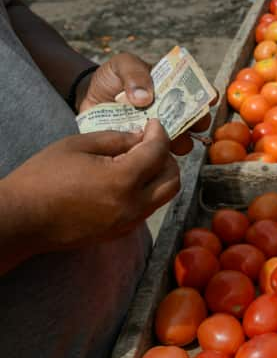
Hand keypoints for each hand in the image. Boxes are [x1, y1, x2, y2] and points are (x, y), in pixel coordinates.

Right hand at [4, 119, 179, 254]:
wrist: (23, 219)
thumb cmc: (43, 177)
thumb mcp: (78, 145)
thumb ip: (116, 139)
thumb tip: (141, 138)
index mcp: (122, 180)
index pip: (158, 153)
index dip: (160, 134)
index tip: (155, 124)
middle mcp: (133, 205)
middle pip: (173, 180)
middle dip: (167, 158)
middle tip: (151, 143)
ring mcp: (129, 223)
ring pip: (163, 197)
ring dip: (160, 176)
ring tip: (140, 160)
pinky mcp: (121, 232)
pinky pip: (147, 209)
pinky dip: (147, 192)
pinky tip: (127, 180)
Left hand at [77, 52, 212, 154]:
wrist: (89, 98)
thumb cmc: (112, 78)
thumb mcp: (123, 65)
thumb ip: (135, 74)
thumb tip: (144, 98)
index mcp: (173, 88)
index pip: (198, 92)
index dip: (206, 97)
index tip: (207, 101)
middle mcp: (173, 111)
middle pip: (196, 120)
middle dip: (196, 124)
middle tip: (187, 125)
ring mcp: (162, 130)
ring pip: (182, 141)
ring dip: (179, 142)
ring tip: (167, 141)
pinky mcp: (148, 146)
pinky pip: (159, 155)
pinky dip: (157, 154)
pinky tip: (148, 150)